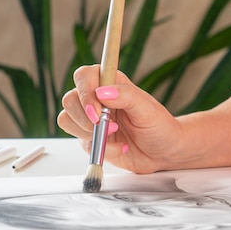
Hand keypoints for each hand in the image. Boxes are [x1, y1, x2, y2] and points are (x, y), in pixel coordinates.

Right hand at [57, 65, 182, 172]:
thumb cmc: (159, 126)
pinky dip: (98, 148)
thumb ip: (126, 96)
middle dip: (85, 118)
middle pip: (70, 99)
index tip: (98, 112)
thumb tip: (103, 92)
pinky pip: (80, 142)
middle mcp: (96, 99)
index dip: (85, 92)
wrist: (163, 152)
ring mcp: (91, 119)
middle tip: (111, 127)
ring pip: (67, 120)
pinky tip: (118, 147)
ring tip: (114, 135)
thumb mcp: (147, 109)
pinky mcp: (90, 139)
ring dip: (88, 133)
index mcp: (110, 83)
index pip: (84, 76)